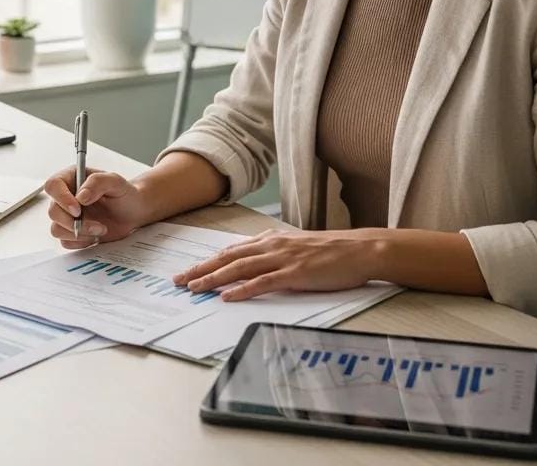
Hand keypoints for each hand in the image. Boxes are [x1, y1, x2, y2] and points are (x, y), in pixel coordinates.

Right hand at [44, 166, 148, 249]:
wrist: (133, 212)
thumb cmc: (124, 193)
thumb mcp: (115, 181)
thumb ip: (97, 182)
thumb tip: (80, 196)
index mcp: (71, 178)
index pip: (53, 185)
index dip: (61, 198)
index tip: (78, 209)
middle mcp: (65, 197)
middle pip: (53, 211)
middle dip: (73, 222)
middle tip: (96, 224)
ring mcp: (67, 216)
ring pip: (57, 229)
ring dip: (79, 233)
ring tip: (101, 229)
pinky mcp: (71, 233)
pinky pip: (66, 242)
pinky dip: (81, 242)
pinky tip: (96, 235)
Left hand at [172, 228, 380, 300]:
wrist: (358, 249)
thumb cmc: (330, 251)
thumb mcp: (295, 246)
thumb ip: (273, 251)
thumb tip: (252, 259)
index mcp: (270, 239)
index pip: (231, 251)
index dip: (208, 261)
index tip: (188, 271)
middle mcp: (271, 245)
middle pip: (228, 258)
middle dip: (201, 269)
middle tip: (178, 280)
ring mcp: (282, 258)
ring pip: (239, 268)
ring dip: (214, 278)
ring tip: (194, 288)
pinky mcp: (294, 274)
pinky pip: (263, 282)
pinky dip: (242, 289)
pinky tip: (227, 296)